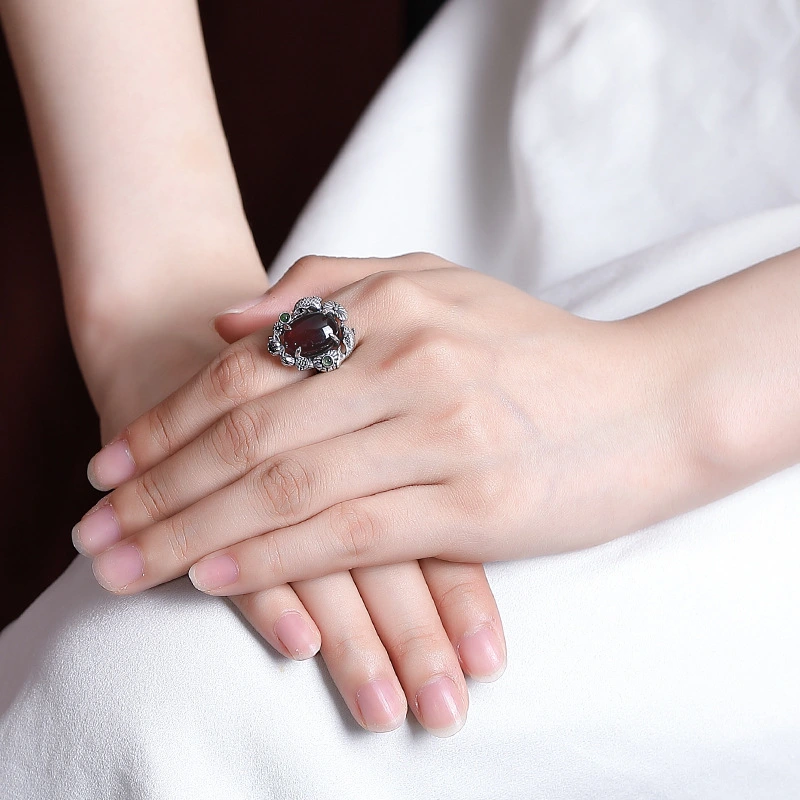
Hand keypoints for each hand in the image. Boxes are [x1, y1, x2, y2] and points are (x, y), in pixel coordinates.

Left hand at [77, 253, 680, 594]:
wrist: (653, 399)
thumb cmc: (539, 348)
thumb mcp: (439, 284)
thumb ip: (330, 285)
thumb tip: (229, 321)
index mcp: (394, 309)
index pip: (247, 375)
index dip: (166, 422)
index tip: (108, 462)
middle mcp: (410, 363)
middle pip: (250, 435)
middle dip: (158, 485)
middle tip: (92, 525)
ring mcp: (443, 434)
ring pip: (286, 488)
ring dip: (196, 530)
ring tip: (129, 562)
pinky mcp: (474, 506)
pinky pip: (351, 533)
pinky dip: (275, 557)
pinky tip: (218, 576)